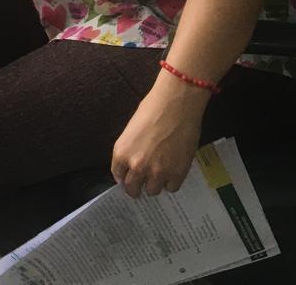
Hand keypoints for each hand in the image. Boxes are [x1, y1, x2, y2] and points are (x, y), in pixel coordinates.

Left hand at [111, 72, 207, 197]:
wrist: (177, 104)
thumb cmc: (152, 109)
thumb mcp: (131, 130)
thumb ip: (130, 150)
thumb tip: (132, 164)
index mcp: (121, 153)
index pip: (118, 176)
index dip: (124, 177)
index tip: (129, 178)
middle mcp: (136, 166)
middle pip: (133, 189)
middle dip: (136, 187)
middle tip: (143, 183)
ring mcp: (157, 172)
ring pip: (152, 191)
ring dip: (155, 184)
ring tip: (160, 173)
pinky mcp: (177, 174)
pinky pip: (171, 188)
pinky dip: (172, 181)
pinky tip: (173, 171)